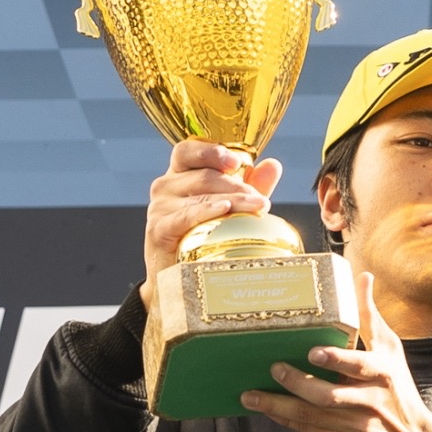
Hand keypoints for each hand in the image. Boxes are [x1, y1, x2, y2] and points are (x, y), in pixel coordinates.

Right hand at [140, 140, 281, 309]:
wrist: (177, 281)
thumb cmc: (201, 239)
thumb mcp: (228, 208)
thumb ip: (248, 186)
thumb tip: (273, 164)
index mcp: (178, 175)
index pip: (188, 150)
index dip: (211, 151)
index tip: (236, 161)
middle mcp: (165, 186)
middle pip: (203, 176)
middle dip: (236, 185)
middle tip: (260, 200)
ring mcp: (159, 207)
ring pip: (201, 195)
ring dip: (232, 199)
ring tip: (257, 207)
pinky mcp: (158, 229)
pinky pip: (186, 216)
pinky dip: (206, 211)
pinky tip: (224, 210)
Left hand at [239, 272, 431, 431]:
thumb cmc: (397, 387)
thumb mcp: (390, 350)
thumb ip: (369, 316)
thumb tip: (362, 277)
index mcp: (381, 372)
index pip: (359, 365)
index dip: (336, 360)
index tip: (313, 353)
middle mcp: (368, 400)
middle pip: (328, 395)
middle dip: (297, 384)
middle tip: (274, 368)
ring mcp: (354, 425)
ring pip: (312, 417)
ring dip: (278, 406)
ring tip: (250, 395)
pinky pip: (309, 431)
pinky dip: (285, 420)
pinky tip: (265, 409)